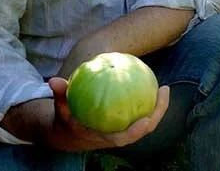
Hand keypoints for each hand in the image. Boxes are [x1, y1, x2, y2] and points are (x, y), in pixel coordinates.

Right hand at [46, 77, 169, 150]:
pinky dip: (148, 102)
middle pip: (144, 130)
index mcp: (104, 137)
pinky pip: (141, 113)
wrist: (70, 134)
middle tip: (164, 91)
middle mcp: (118, 136)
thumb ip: (60, 96)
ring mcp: (125, 131)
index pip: (124, 138)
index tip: (147, 120)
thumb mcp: (61, 109)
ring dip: (159, 107)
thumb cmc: (67, 120)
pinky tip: (152, 85)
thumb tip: (54, 81)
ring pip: (147, 122)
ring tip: (164, 88)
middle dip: (158, 114)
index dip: (137, 131)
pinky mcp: (127, 124)